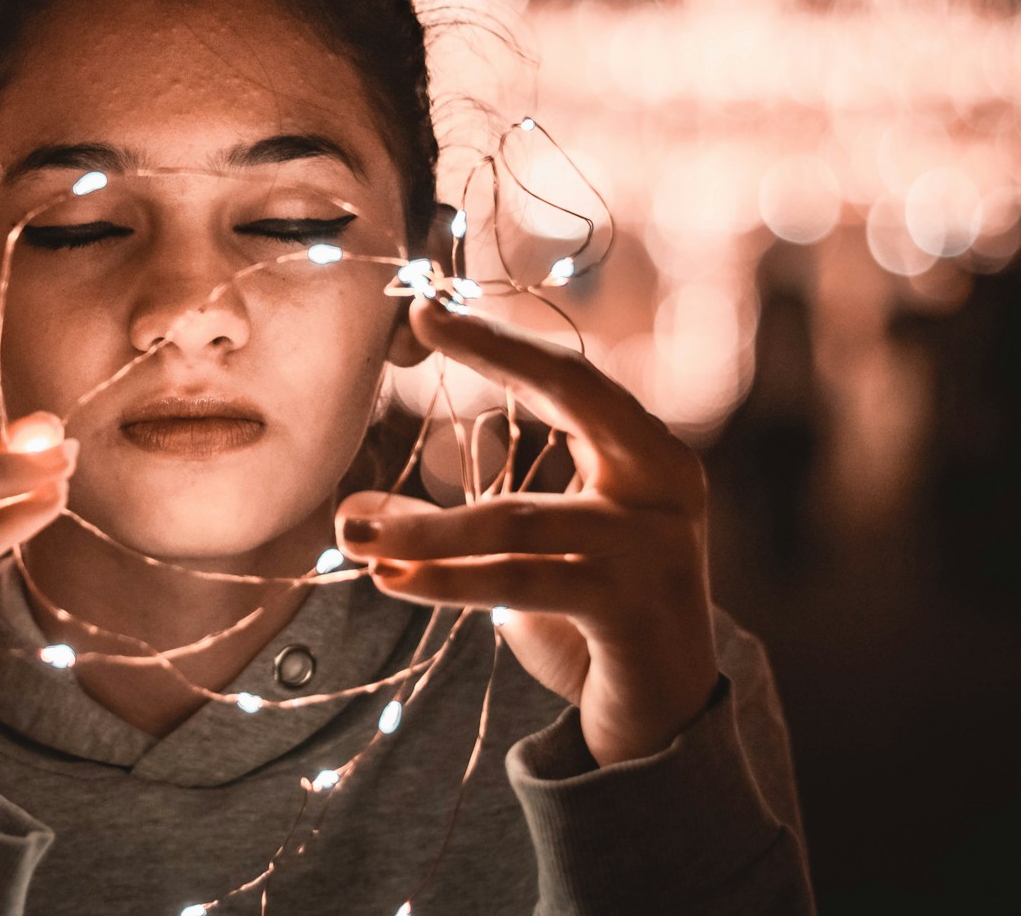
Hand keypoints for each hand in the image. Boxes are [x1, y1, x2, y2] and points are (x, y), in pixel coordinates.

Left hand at [338, 297, 718, 766]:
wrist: (668, 713)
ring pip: (517, 518)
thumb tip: (352, 514)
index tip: (427, 309)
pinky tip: (392, 579)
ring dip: (423, 528)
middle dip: (494, 351)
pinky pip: (521, 583)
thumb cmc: (590, 614)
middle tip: (419, 324)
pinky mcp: (632, 609)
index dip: (499, 341)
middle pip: (575, 395)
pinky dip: (447, 581)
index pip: (570, 378)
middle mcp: (663, 483)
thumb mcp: (530, 555)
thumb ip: (459, 524)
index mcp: (646, 453)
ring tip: (354, 535)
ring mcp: (654, 545)